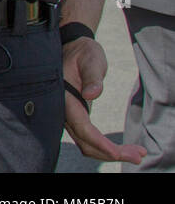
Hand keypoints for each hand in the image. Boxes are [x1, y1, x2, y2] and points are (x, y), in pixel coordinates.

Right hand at [62, 36, 144, 163]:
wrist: (74, 48)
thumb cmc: (83, 53)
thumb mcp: (90, 60)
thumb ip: (92, 77)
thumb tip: (92, 94)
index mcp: (64, 98)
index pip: (82, 128)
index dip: (100, 143)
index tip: (117, 153)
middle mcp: (64, 111)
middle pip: (85, 142)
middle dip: (109, 153)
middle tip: (138, 156)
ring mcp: (70, 116)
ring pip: (86, 144)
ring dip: (108, 153)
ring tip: (136, 153)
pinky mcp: (78, 117)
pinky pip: (88, 138)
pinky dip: (104, 147)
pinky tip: (121, 148)